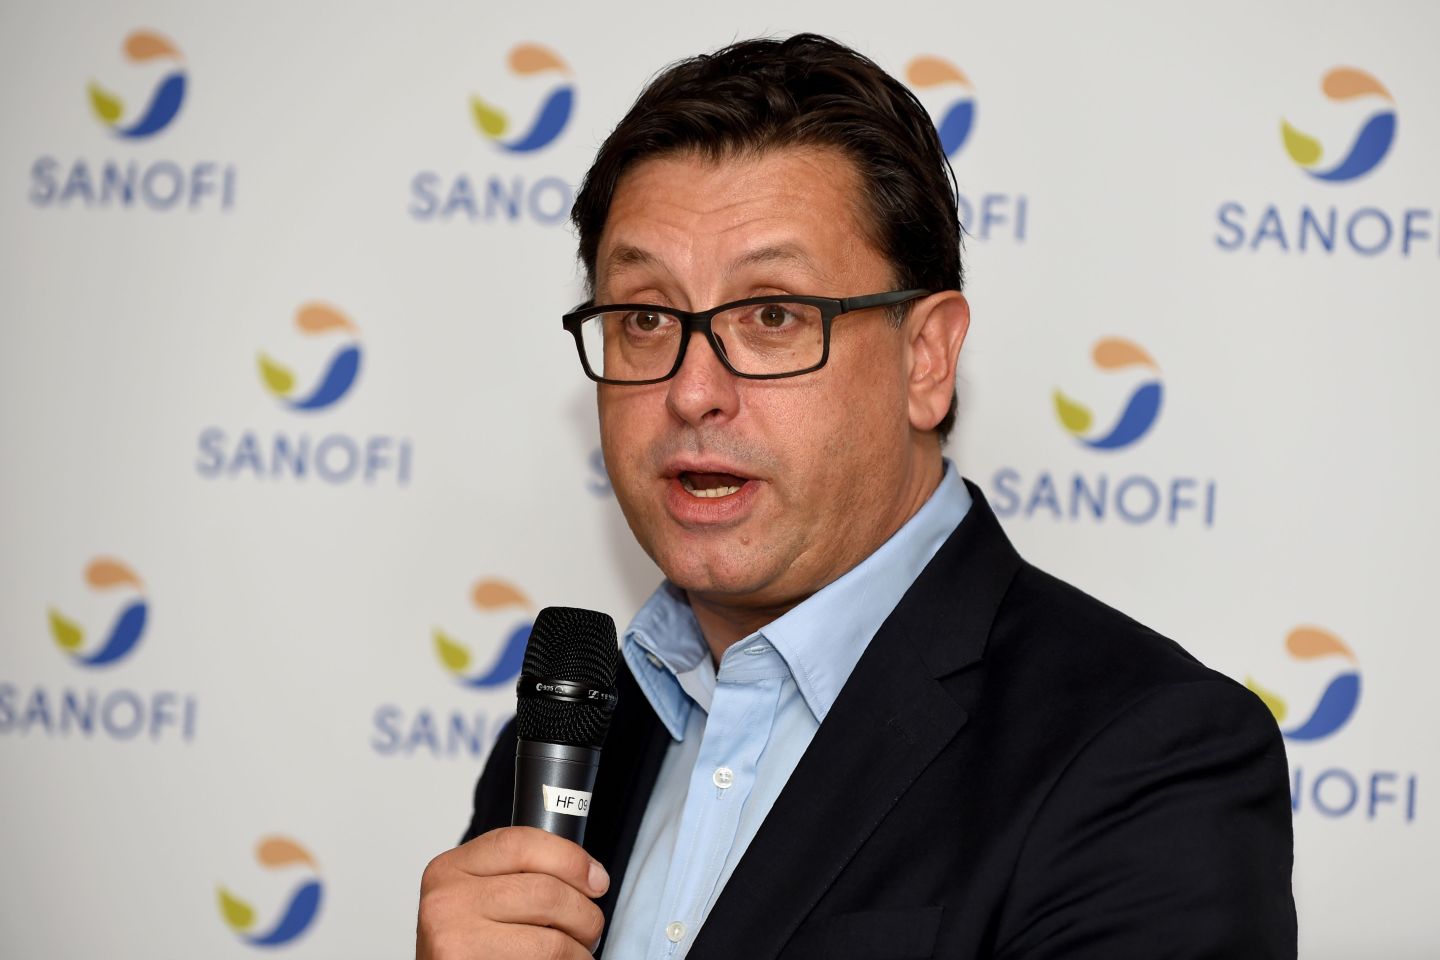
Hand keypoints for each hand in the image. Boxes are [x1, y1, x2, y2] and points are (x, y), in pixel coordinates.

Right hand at [417, 826, 609, 958]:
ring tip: (578, 953)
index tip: (597, 879)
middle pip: (545, 893)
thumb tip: (592, 876)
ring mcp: (456, 940)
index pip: (522, 844)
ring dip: (578, 950)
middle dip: (584, 915)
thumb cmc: (468, 941)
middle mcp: (448, 900)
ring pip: (550, 942)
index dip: (571, 859)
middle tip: (590, 929)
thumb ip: (519, 875)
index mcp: (451, 868)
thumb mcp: (481, 895)